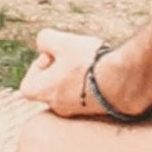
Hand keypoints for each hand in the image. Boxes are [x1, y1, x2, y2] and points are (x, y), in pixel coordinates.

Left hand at [18, 30, 148, 120]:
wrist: (124, 82)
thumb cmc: (89, 62)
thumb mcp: (62, 42)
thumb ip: (45, 39)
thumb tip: (44, 44)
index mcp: (45, 93)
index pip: (27, 86)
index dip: (37, 68)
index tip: (54, 56)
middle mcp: (59, 107)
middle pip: (50, 88)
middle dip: (60, 70)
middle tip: (75, 57)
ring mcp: (79, 112)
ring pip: (71, 91)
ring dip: (78, 76)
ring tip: (93, 62)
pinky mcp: (97, 113)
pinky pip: (88, 97)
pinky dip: (93, 84)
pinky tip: (105, 71)